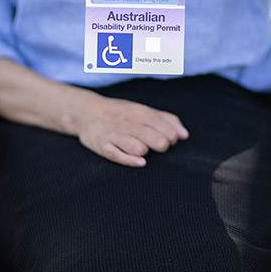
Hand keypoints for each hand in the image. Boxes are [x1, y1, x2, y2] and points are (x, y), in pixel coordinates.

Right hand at [74, 94, 188, 166]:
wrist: (86, 111)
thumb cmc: (120, 113)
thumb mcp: (143, 110)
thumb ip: (166, 120)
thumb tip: (184, 135)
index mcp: (140, 112)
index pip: (166, 129)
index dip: (171, 138)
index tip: (166, 139)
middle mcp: (129, 123)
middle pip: (157, 141)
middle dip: (162, 147)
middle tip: (156, 146)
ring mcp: (115, 135)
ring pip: (140, 149)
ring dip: (146, 152)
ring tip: (142, 149)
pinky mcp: (103, 146)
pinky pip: (119, 157)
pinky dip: (131, 161)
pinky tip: (140, 161)